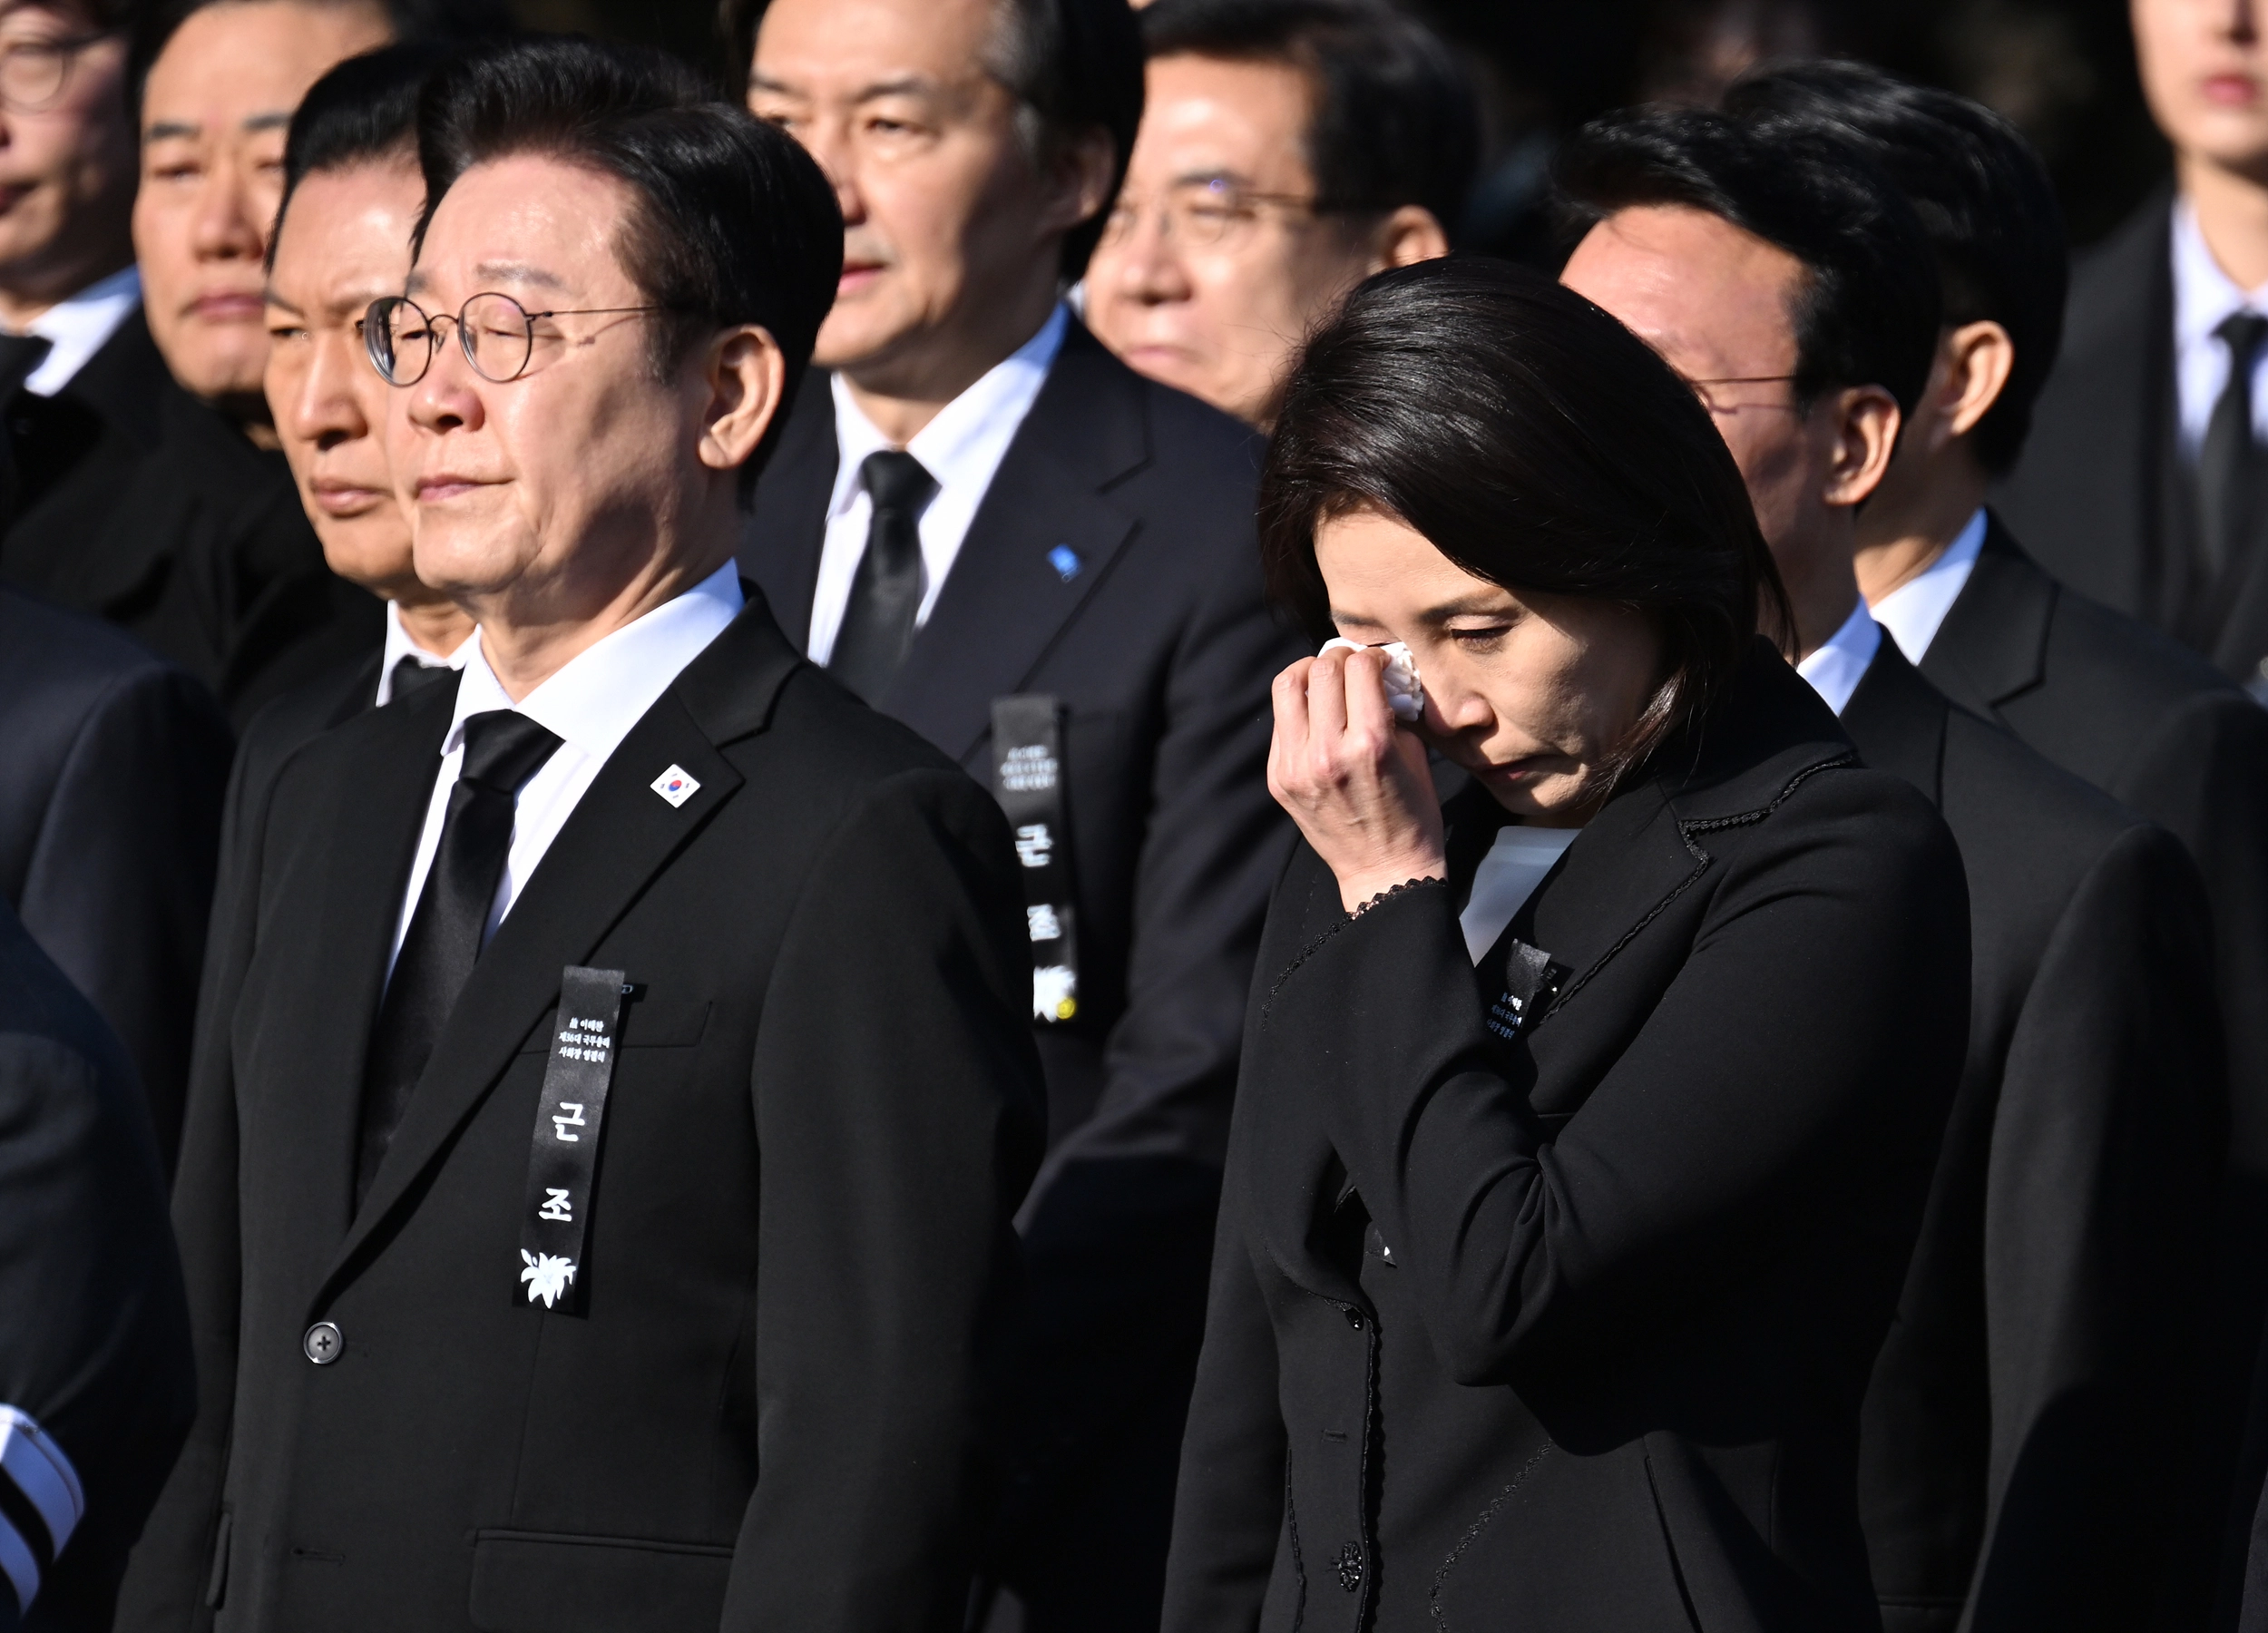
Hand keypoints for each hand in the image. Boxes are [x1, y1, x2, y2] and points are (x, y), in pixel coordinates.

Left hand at [1269, 644, 1446, 912]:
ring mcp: (1296, 767)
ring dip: (1309, 673)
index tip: (1379, 663)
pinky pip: (1280, 723)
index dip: (1371, 656)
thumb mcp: (1414, 754)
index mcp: (1369, 744)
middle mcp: (1327, 753)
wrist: (1384, 871)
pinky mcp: (1278, 779)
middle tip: (1352, 665)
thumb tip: (1376, 674)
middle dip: (1340, 658)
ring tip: (1326, 679)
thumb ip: (1392, 709)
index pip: (1358, 668)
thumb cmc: (1412, 813)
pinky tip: (1316, 715)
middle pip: (1320, 670)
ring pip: (1286, 687)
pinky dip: (1298, 708)